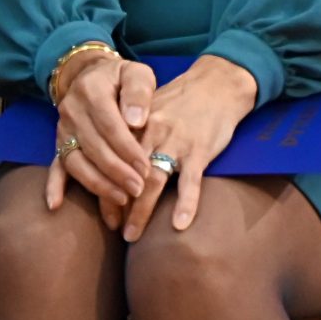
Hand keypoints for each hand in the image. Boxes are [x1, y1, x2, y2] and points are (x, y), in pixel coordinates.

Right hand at [48, 53, 156, 223]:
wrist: (90, 75)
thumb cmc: (121, 78)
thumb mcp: (136, 73)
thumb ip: (138, 92)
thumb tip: (137, 120)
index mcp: (91, 92)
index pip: (110, 126)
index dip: (127, 150)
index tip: (146, 168)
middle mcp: (71, 111)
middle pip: (93, 148)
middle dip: (117, 172)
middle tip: (138, 191)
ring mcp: (62, 129)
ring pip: (75, 161)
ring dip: (97, 183)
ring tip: (120, 200)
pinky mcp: (58, 142)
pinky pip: (54, 165)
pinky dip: (54, 185)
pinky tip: (55, 205)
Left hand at [120, 55, 258, 239]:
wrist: (218, 84)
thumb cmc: (181, 99)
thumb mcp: (147, 108)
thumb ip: (130, 132)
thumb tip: (110, 159)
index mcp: (134, 125)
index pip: (110, 161)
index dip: (102, 188)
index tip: (103, 211)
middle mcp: (150, 134)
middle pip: (126, 175)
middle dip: (116, 205)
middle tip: (112, 229)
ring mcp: (175, 143)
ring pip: (152, 182)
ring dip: (140, 211)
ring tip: (132, 235)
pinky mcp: (200, 150)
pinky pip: (190, 181)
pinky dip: (186, 203)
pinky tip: (180, 224)